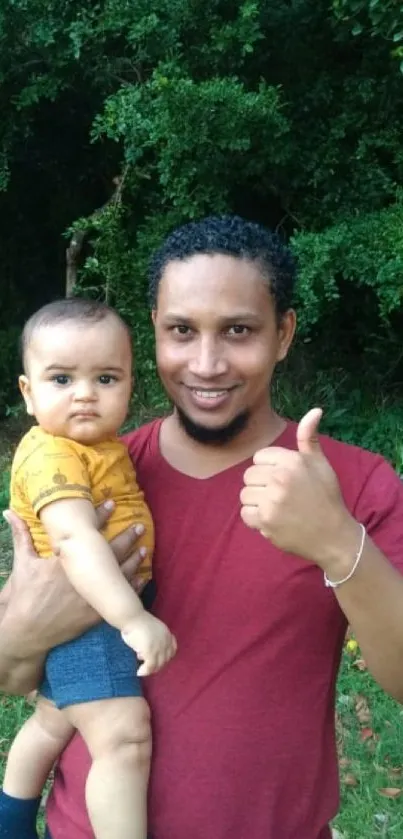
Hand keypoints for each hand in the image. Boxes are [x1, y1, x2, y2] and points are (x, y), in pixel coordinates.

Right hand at [2, 501, 146, 655]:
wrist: (27, 631)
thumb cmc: (25, 595)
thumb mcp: (23, 563)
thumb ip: (21, 535)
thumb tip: (9, 511)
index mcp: (66, 560)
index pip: (87, 532)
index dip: (101, 516)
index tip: (112, 503)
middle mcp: (82, 576)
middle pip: (111, 552)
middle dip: (127, 537)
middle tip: (139, 525)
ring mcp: (91, 595)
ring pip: (119, 573)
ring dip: (134, 560)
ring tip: (144, 547)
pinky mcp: (96, 613)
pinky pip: (119, 597)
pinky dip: (132, 587)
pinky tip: (142, 577)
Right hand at [122, 612, 176, 676]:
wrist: (131, 617)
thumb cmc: (136, 622)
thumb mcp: (150, 629)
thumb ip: (153, 639)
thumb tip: (144, 653)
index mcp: (166, 633)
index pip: (172, 650)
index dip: (165, 657)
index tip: (157, 660)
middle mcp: (165, 641)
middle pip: (165, 659)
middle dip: (157, 664)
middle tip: (146, 666)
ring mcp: (159, 647)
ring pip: (158, 665)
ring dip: (150, 669)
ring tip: (142, 670)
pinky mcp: (150, 651)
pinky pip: (150, 666)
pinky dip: (145, 671)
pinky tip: (139, 672)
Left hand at [240, 408, 355, 568]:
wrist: (333, 536)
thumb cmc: (326, 497)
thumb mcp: (320, 464)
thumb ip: (309, 438)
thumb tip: (315, 410)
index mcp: (292, 461)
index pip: (259, 457)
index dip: (270, 469)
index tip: (285, 480)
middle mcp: (280, 478)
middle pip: (249, 475)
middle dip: (261, 485)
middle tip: (282, 496)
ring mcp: (271, 500)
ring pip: (245, 495)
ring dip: (257, 502)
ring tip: (277, 507)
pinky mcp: (265, 521)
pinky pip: (245, 514)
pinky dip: (255, 519)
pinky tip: (273, 519)